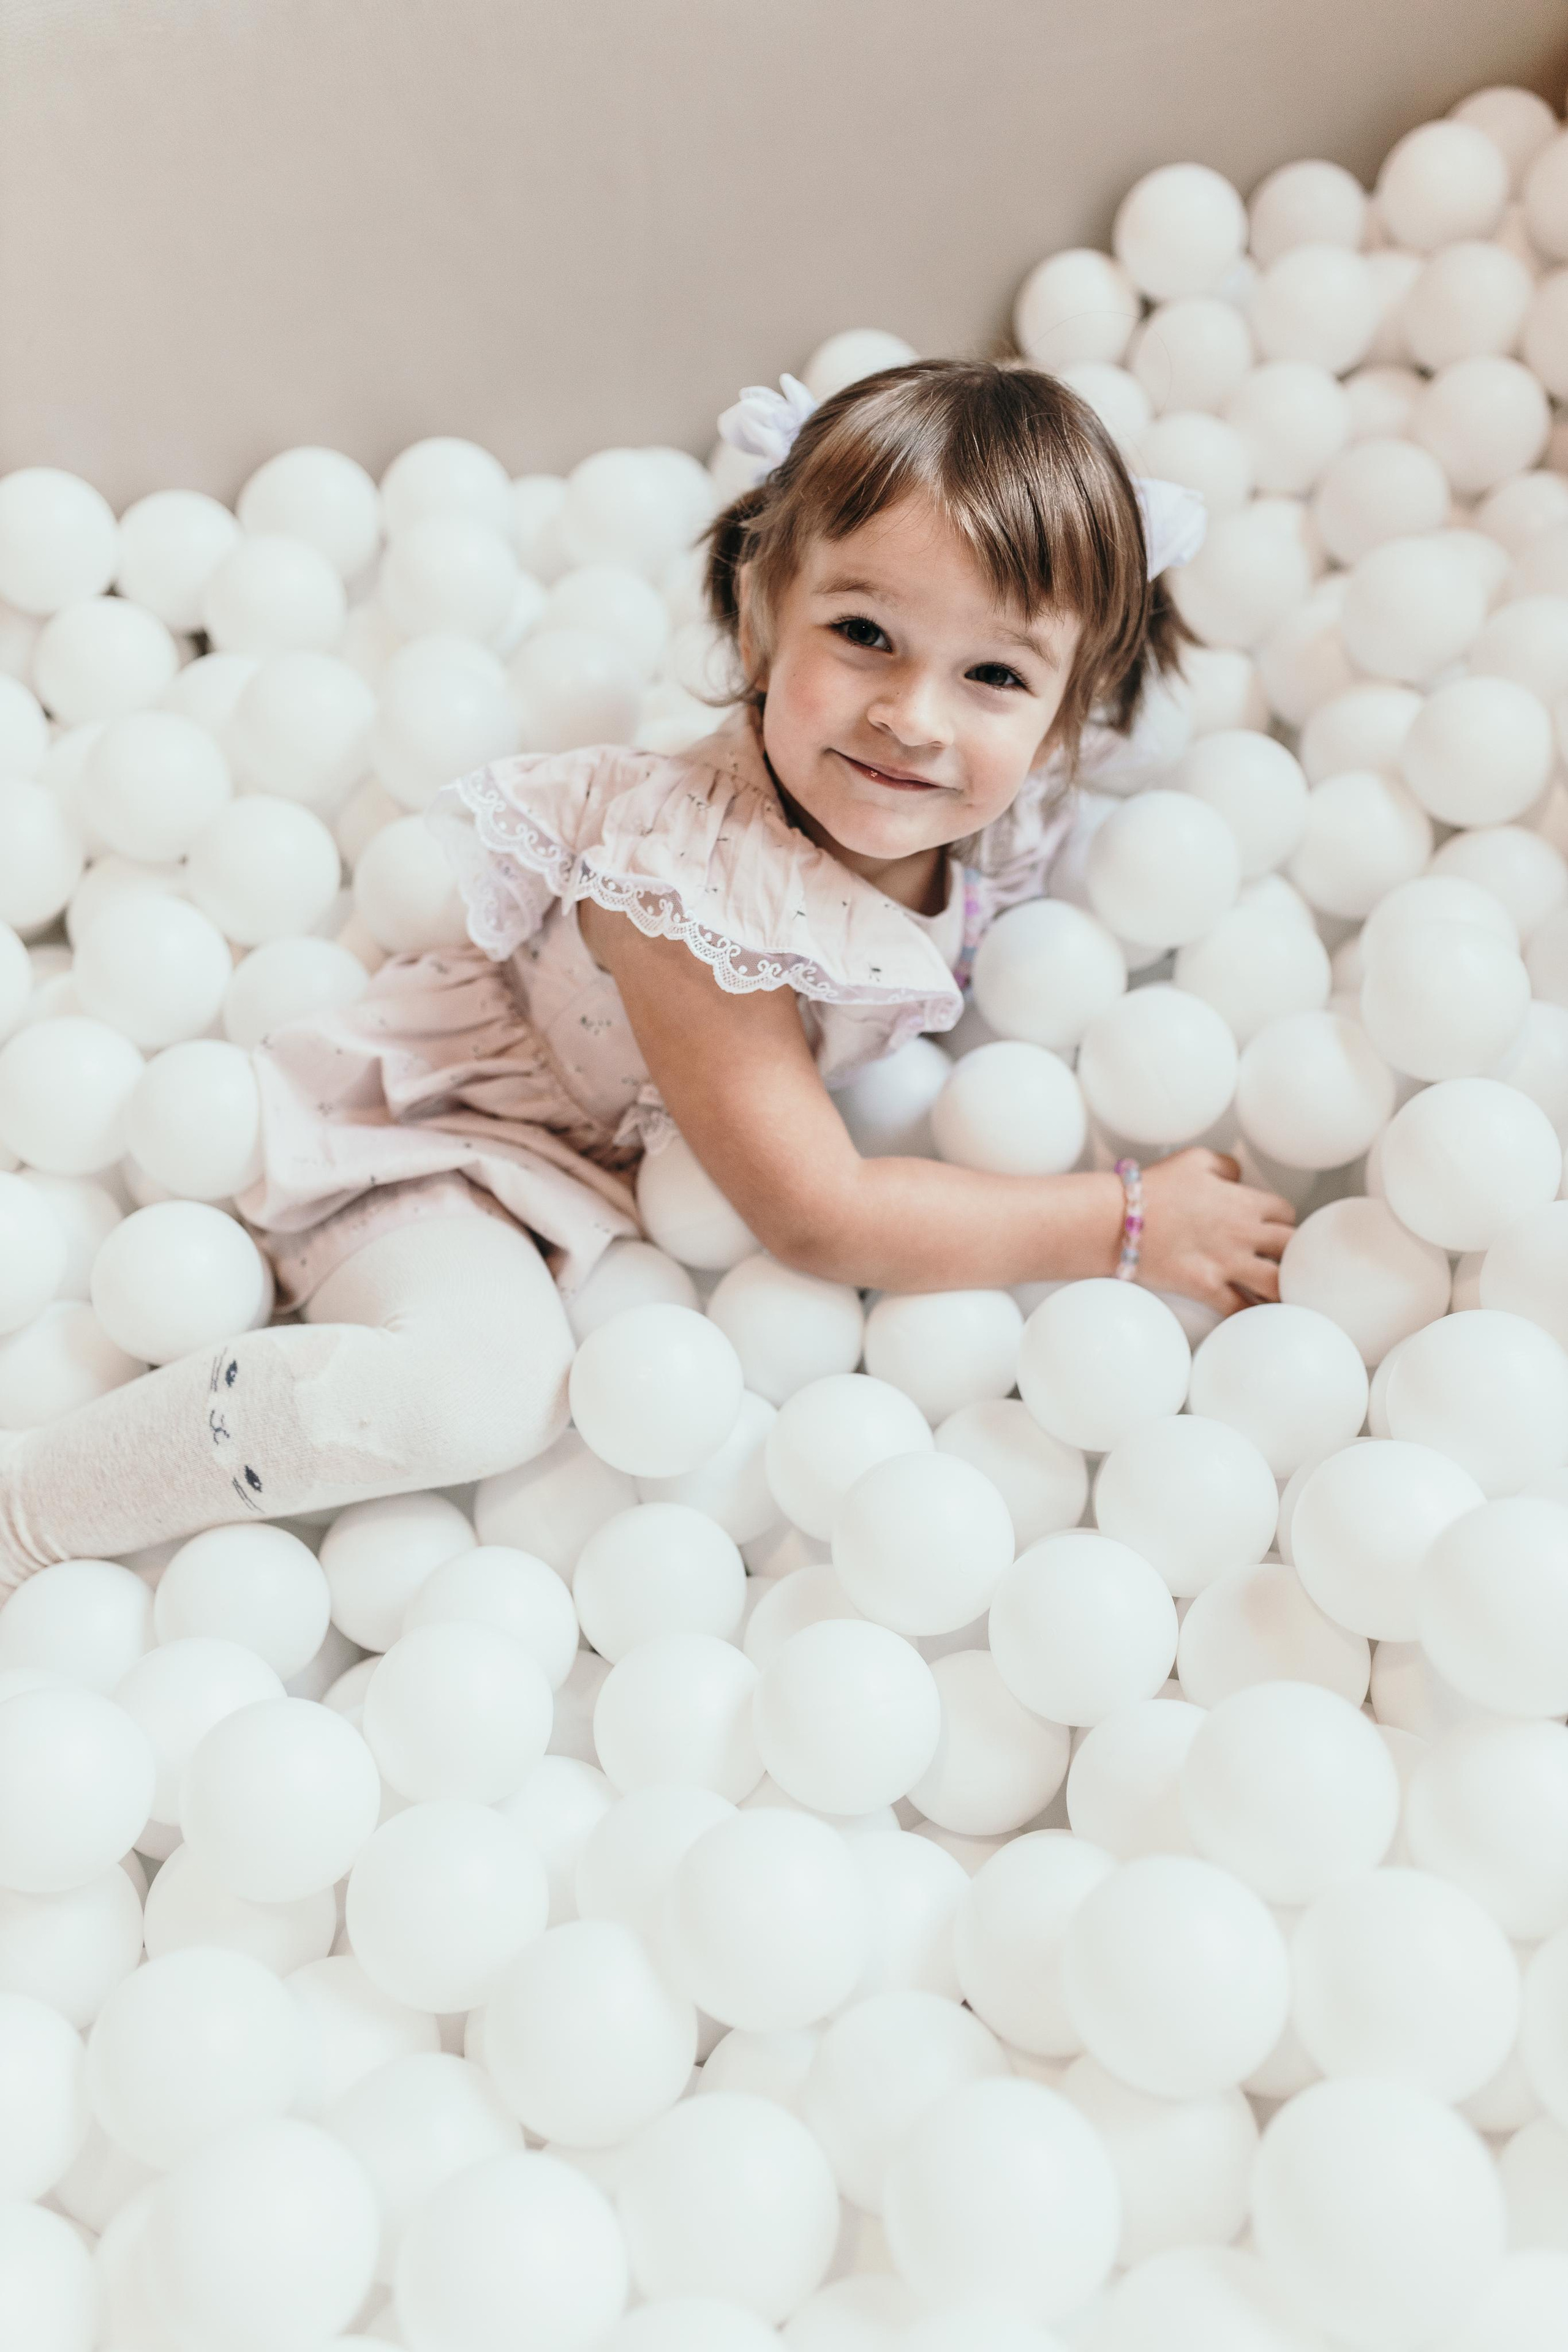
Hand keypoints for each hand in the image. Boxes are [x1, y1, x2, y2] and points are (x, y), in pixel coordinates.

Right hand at [1134, 1148, 1295, 1316]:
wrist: (1117, 1219)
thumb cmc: (1153, 1187)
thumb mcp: (1194, 1160)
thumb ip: (1226, 1166)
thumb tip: (1239, 1177)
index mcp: (1243, 1201)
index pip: (1286, 1212)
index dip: (1283, 1220)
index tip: (1273, 1227)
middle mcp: (1243, 1233)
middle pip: (1291, 1248)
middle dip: (1291, 1254)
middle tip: (1282, 1260)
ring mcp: (1227, 1263)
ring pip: (1276, 1283)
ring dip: (1281, 1289)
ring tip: (1281, 1295)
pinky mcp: (1206, 1287)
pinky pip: (1239, 1309)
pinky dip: (1250, 1315)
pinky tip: (1254, 1319)